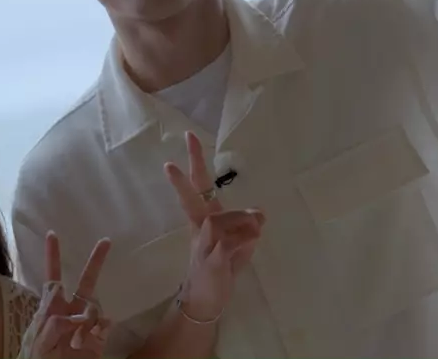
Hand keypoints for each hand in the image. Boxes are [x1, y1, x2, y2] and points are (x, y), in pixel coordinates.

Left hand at [27, 232, 112, 358]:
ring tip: (76, 341)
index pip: (53, 278)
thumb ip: (53, 324)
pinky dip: (98, 330)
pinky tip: (86, 341)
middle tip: (106, 241)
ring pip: (95, 307)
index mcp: (51, 310)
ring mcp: (86, 325)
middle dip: (95, 262)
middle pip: (85, 282)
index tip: (52, 234)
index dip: (52, 256)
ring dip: (87, 319)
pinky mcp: (98, 340)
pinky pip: (105, 325)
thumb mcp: (38, 342)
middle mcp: (71, 313)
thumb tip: (76, 316)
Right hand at [164, 132, 264, 322]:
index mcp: (205, 219)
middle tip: (176, 154)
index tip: (190, 136)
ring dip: (240, 219)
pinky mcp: (212, 263)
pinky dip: (243, 238)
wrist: (207, 302)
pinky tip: (255, 237)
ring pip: (218, 220)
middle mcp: (201, 228)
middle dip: (186, 175)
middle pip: (192, 198)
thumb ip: (249, 228)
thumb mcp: (240, 245)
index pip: (199, 186)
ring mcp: (204, 245)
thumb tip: (261, 215)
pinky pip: (227, 244)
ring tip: (258, 223)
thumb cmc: (221, 269)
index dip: (196, 162)